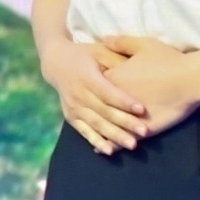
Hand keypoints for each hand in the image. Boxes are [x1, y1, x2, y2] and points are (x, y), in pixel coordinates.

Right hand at [42, 35, 154, 153]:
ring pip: (95, 124)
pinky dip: (96, 141)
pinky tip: (109, 151)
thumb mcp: (100, 49)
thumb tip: (138, 65)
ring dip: (114, 135)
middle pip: (103, 111)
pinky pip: (84, 131)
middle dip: (124, 122)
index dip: (124, 101)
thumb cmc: (85, 54)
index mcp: (86, 76)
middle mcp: (77, 93)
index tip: (142, 109)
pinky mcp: (70, 116)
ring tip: (132, 145)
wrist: (56, 62)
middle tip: (144, 132)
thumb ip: (117, 58)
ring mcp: (72, 106)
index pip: (107, 92)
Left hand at [93, 37, 199, 139]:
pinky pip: (121, 140)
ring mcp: (126, 116)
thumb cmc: (169, 60)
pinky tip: (109, 150)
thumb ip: (121, 43)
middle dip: (89, 112)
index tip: (88, 88)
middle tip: (86, 114)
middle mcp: (114, 99)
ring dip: (99, 133)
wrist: (192, 79)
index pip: (92, 85)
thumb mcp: (143, 45)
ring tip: (94, 140)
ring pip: (105, 128)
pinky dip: (114, 145)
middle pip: (94, 108)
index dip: (90, 87)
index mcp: (112, 78)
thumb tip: (104, 39)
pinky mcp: (139, 129)